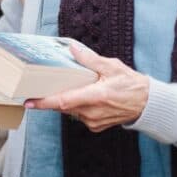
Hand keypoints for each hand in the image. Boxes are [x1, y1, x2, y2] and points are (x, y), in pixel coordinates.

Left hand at [25, 43, 148, 131]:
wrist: (147, 104)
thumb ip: (90, 59)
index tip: (29, 102)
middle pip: (62, 106)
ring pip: (69, 111)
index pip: (63, 101)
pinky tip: (82, 96)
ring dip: (65, 101)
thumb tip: (72, 49)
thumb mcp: (111, 66)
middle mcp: (92, 112)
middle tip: (40, 88)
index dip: (44, 103)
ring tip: (67, 87)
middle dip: (51, 98)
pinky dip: (76, 106)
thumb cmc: (131, 84)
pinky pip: (78, 115)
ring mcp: (94, 121)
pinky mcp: (95, 126)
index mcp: (96, 96)